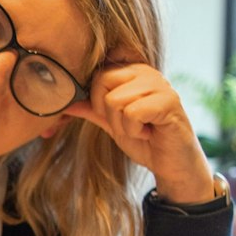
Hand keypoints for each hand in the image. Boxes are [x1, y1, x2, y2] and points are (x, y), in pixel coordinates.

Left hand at [64, 60, 216, 203]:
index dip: (97, 100)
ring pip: (115, 100)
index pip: (97, 74)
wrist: (171, 164)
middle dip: (108, 113)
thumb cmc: (144, 141)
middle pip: (102, 82)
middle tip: (128, 124)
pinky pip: (132, 113)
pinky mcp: (169, 101)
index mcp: (132, 71)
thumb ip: (92, 109)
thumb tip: (65, 102)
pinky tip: (150, 132)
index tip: (116, 116)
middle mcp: (146, 71)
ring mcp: (159, 84)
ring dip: (123, 125)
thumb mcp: (111, 123)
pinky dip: (135, 130)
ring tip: (141, 128)